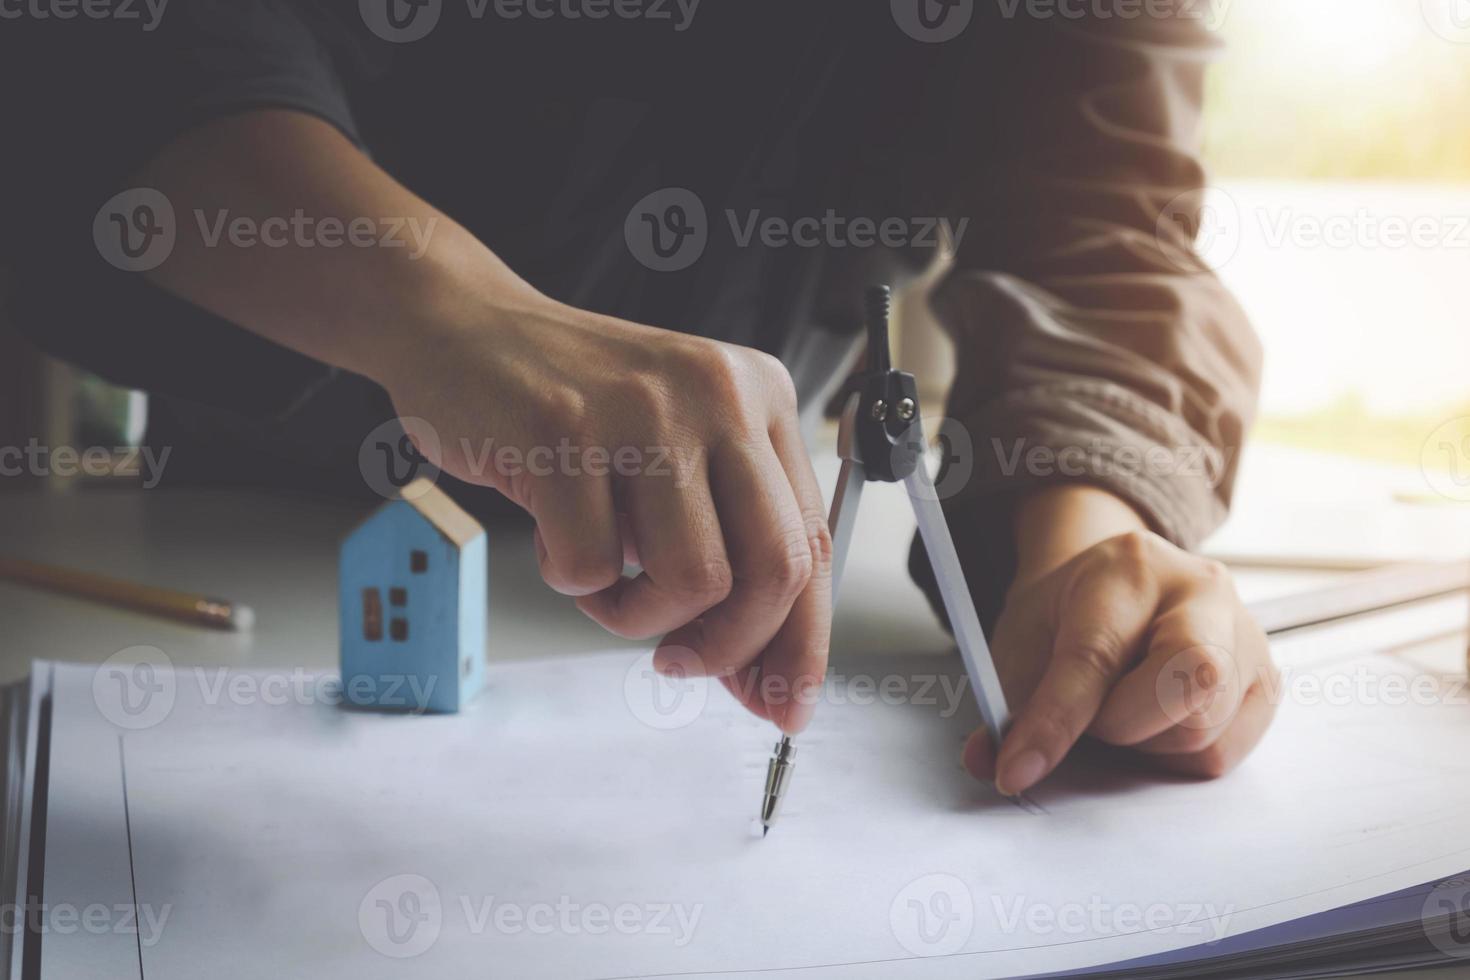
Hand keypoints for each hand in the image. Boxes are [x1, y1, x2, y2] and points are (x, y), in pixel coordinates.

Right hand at [382, 288, 832, 732]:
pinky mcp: (564, 430)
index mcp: (761, 397)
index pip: (810, 543)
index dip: (799, 641)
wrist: (466, 329)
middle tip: (680, 663)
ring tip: (602, 578)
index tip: (780, 702)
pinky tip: (555, 533)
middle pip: (772, 570)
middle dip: (730, 647)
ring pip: (693, 579)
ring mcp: (643, 409)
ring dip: (638, 614)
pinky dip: (570, 580)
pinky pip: (593, 568)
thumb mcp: (678, 451)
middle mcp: (718, 394)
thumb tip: (760, 675)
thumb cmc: (574, 408)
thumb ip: (729, 542)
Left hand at [962, 487, 1276, 794]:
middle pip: (1188, 685)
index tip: (1018, 769)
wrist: (1118, 587)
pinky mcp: (1266, 683)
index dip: (1054, 722)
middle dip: (1124, 724)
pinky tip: (1155, 722)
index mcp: (1131, 567)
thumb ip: (1008, 705)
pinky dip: (1177, 756)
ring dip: (1147, 745)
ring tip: (1123, 711)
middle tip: (1095, 718)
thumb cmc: (1070, 614)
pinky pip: (1224, 753)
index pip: (1096, 656)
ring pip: (1205, 732)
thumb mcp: (1025, 642)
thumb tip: (988, 761)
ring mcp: (1247, 636)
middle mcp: (1204, 592)